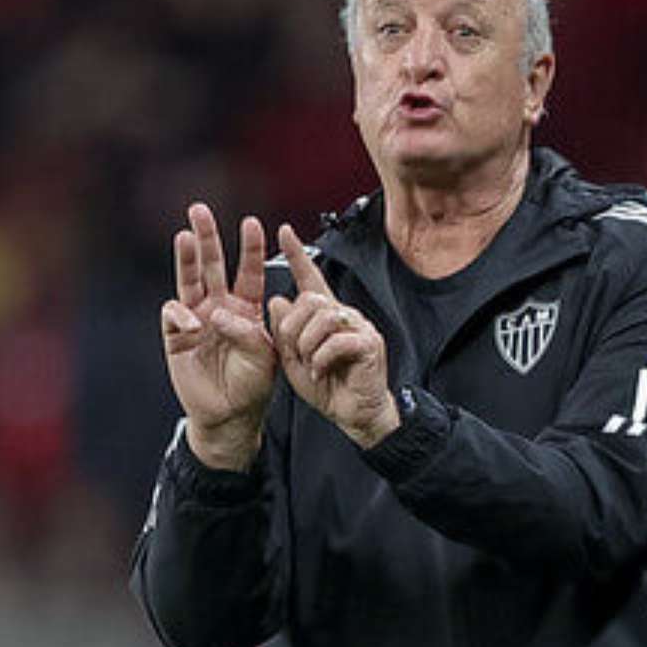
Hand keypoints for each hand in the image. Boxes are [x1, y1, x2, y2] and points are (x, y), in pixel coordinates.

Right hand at [161, 204, 276, 469]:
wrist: (230, 416)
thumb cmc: (252, 387)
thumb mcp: (264, 357)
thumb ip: (247, 333)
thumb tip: (218, 314)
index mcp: (246, 309)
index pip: (248, 271)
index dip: (250, 248)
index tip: (253, 224)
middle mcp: (219, 307)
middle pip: (211, 265)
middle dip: (207, 237)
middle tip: (200, 210)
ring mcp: (196, 319)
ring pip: (188, 280)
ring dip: (186, 257)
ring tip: (185, 234)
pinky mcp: (176, 336)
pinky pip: (174, 314)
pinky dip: (180, 313)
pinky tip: (189, 321)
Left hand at [269, 223, 398, 448]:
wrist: (355, 415)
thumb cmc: (330, 389)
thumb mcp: (294, 361)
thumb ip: (284, 333)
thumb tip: (277, 301)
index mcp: (324, 318)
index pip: (310, 279)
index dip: (298, 255)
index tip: (284, 231)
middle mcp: (344, 316)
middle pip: (310, 300)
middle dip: (293, 329)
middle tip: (295, 353)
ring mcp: (360, 327)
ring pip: (323, 317)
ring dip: (307, 345)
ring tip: (310, 365)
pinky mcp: (369, 344)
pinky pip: (337, 341)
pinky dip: (321, 359)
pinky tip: (321, 372)